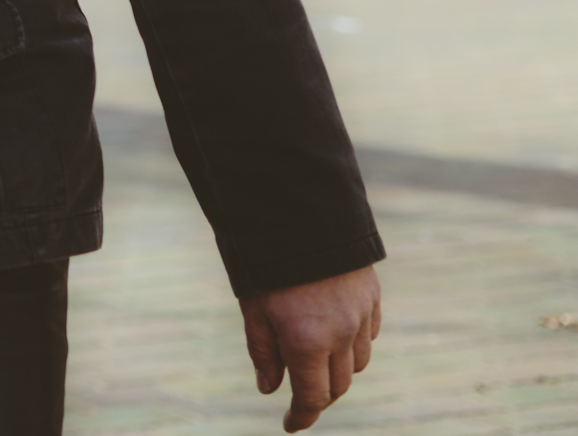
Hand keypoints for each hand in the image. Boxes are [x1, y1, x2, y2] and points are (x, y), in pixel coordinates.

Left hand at [239, 266, 380, 430]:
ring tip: (315, 361)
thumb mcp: (253, 306)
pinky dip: (354, 344)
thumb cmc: (267, 260)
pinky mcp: (372, 296)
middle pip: (338, 385)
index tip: (290, 425)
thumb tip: (269, 388)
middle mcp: (341, 334)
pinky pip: (369, 334)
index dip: (302, 415)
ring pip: (358, 362)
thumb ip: (263, 350)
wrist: (300, 212)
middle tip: (299, 395)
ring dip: (338, 369)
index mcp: (307, 341)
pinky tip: (335, 334)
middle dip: (319, 395)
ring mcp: (361, 316)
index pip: (312, 397)